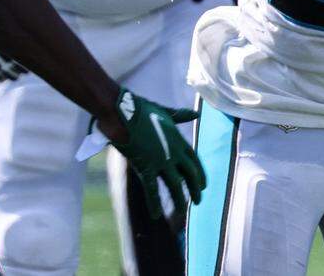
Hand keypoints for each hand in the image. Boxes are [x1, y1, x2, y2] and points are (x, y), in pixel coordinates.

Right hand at [97, 89, 204, 219]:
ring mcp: (161, 160)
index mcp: (178, 139)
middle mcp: (173, 151)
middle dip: (195, 189)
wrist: (121, 111)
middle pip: (190, 175)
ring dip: (179, 200)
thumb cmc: (139, 108)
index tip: (203, 185)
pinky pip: (152, 189)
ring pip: (175, 186)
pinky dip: (154, 203)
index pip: (195, 160)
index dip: (200, 174)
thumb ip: (180, 116)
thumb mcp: (163, 111)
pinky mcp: (146, 166)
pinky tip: (155, 215)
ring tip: (182, 212)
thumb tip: (195, 113)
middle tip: (198, 201)